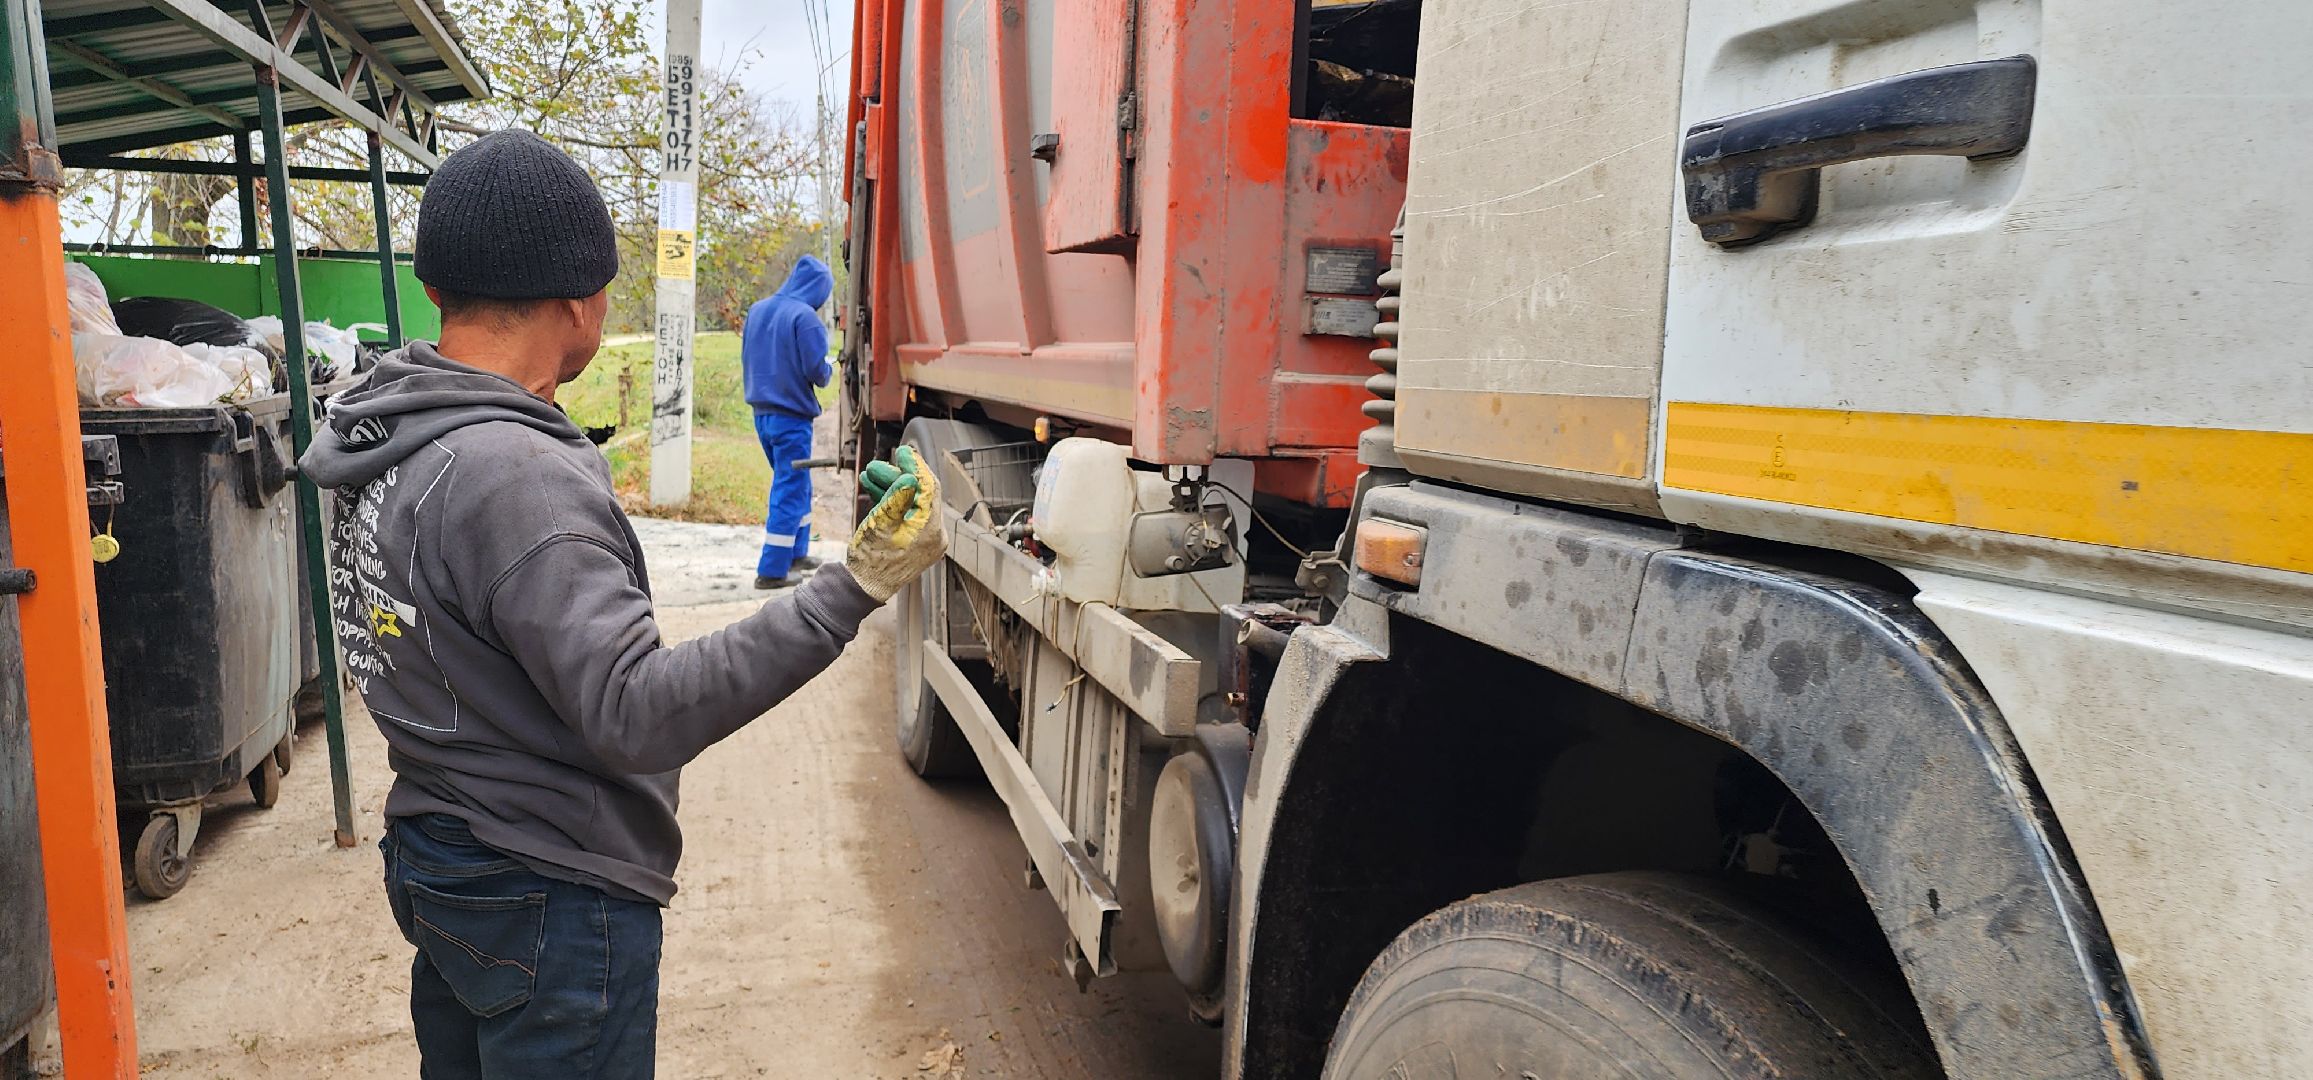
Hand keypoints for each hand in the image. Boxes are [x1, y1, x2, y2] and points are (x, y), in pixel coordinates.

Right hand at [847, 446, 948, 601]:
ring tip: (869, 475)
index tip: (903, 451)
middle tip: (876, 466)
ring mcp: (926, 539)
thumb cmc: (870, 560)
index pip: (929, 488)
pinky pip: (907, 515)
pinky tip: (874, 488)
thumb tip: (911, 477)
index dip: (916, 467)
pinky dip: (893, 503)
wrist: (862, 588)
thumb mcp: (881, 523)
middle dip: (897, 477)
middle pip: (920, 494)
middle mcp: (934, 535)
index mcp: (931, 531)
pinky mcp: (916, 542)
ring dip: (891, 488)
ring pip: (911, 503)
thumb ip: (897, 498)